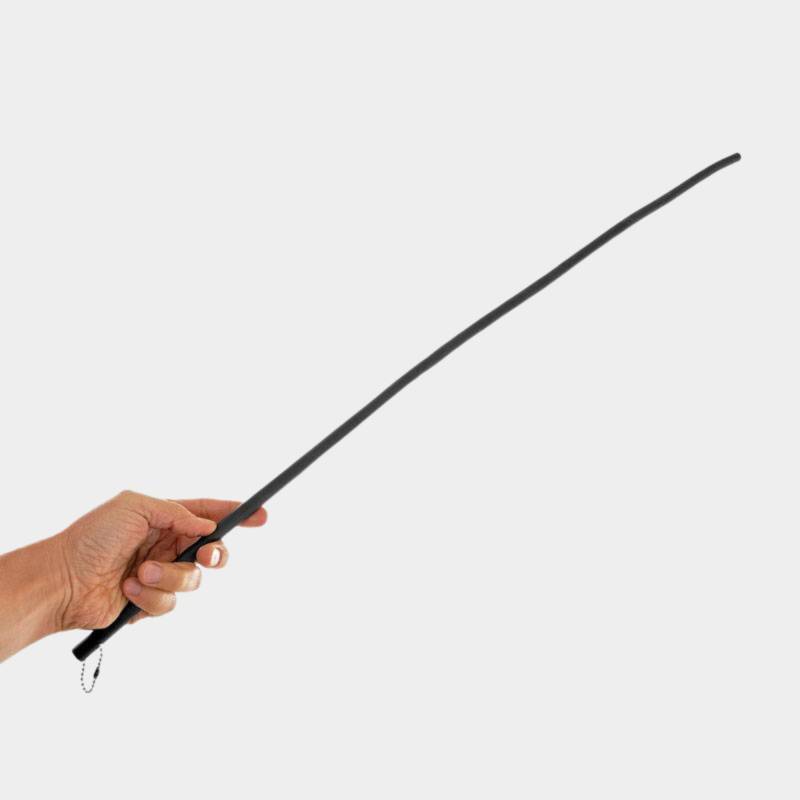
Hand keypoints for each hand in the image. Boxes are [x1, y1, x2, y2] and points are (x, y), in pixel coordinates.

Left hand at [55, 490, 266, 630]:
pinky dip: (151, 597)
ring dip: (170, 577)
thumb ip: (176, 512)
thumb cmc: (92, 537)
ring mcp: (161, 574)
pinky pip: (171, 603)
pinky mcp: (151, 602)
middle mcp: (167, 545)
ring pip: (193, 580)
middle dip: (214, 555)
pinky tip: (128, 590)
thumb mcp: (133, 506)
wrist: (63, 580)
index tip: (261, 515)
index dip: (237, 514)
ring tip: (141, 574)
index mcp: (165, 518)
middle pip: (212, 550)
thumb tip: (206, 527)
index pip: (209, 513)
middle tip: (205, 557)